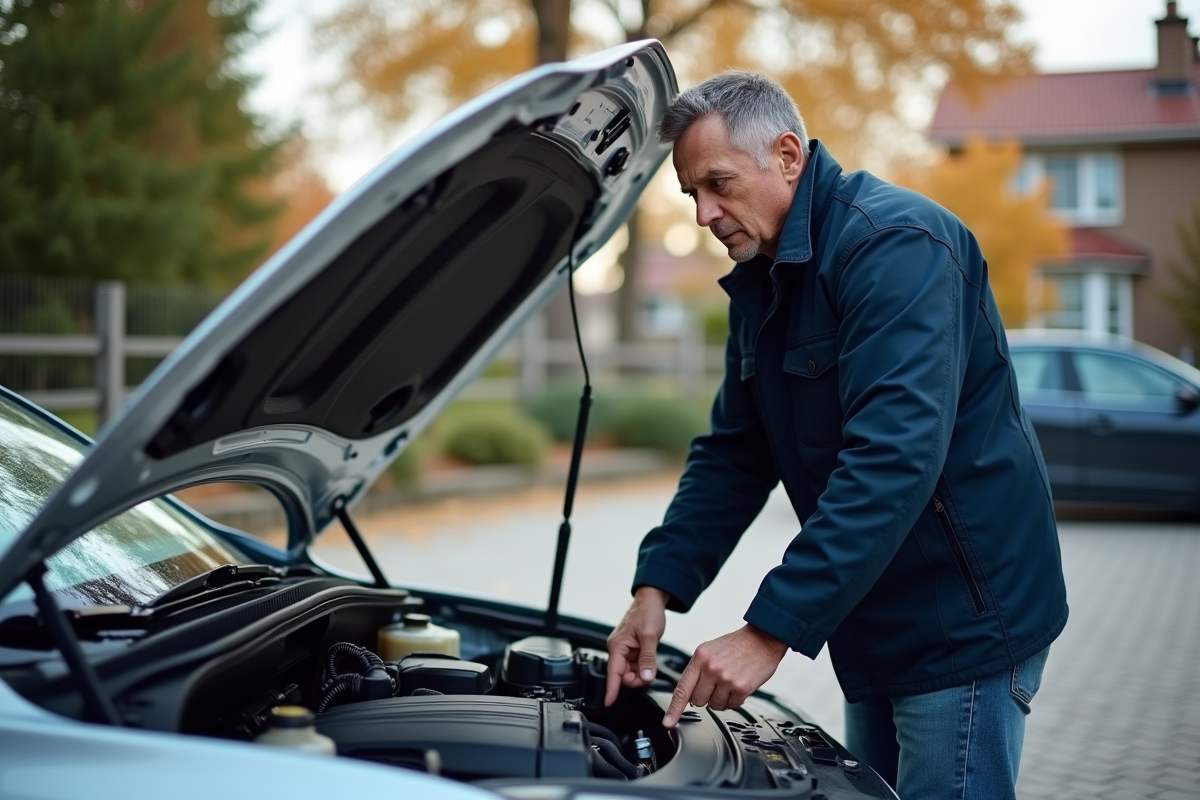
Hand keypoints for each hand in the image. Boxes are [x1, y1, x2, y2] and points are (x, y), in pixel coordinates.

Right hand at [605, 586, 668, 705]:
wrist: (651, 600)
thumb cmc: (647, 612)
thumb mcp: (650, 636)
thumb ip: (647, 659)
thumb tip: (645, 677)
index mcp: (618, 645)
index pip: (613, 673)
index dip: (611, 689)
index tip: (609, 702)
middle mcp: (618, 649)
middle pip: (623, 675)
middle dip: (636, 679)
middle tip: (649, 674)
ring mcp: (625, 649)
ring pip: (630, 672)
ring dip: (641, 673)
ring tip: (651, 664)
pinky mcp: (631, 649)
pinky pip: (635, 665)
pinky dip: (643, 667)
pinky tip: (649, 662)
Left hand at [662, 624, 787, 727]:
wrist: (763, 638)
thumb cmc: (736, 645)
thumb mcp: (710, 649)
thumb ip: (698, 669)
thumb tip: (689, 693)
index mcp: (700, 657)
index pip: (682, 689)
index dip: (674, 709)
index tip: (668, 722)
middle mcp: (710, 668)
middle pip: (698, 701)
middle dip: (705, 697)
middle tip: (716, 685)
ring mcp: (726, 679)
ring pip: (715, 705)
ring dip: (722, 699)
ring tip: (729, 683)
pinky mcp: (741, 687)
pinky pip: (732, 706)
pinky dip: (735, 700)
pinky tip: (739, 686)